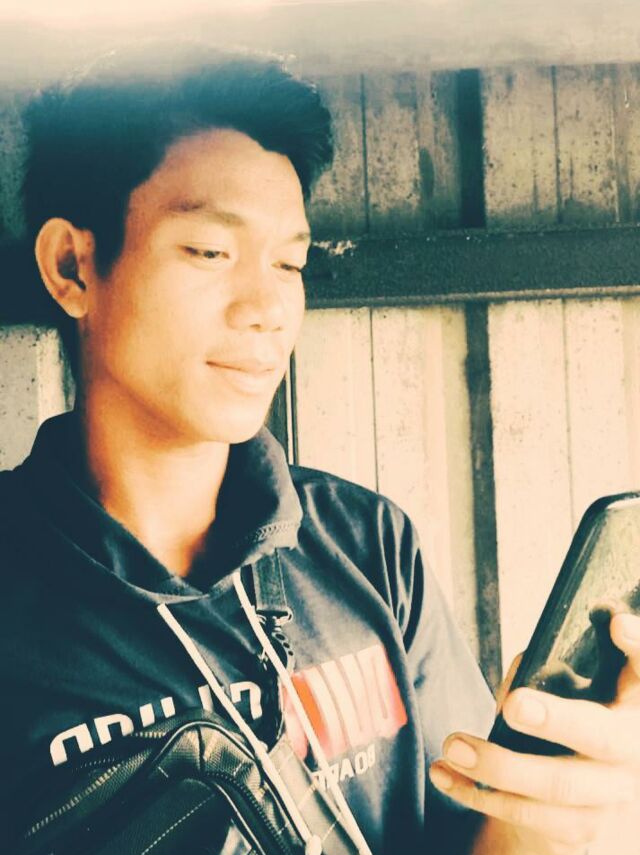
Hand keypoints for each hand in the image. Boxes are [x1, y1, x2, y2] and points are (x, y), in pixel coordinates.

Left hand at [429, 612, 639, 854]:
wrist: (593, 794)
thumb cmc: (577, 721)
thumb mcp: (576, 690)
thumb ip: (553, 673)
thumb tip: (521, 674)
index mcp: (633, 703)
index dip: (637, 646)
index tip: (616, 623)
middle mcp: (633, 750)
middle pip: (601, 737)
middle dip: (556, 720)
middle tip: (514, 705)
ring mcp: (613, 797)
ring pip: (560, 788)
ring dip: (501, 767)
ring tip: (453, 746)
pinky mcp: (584, 829)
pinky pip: (531, 819)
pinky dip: (481, 797)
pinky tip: (446, 777)